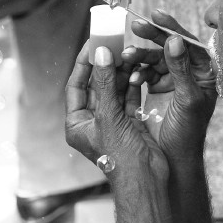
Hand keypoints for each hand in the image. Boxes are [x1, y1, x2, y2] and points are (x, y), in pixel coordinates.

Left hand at [65, 44, 169, 181]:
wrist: (147, 180)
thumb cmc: (121, 156)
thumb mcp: (109, 116)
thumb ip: (104, 84)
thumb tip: (101, 54)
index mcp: (77, 123)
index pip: (75, 86)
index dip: (82, 64)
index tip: (91, 44)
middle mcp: (92, 122)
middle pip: (95, 85)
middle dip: (104, 65)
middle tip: (111, 43)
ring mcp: (111, 122)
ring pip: (113, 89)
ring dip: (119, 72)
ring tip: (126, 52)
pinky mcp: (129, 122)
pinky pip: (128, 97)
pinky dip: (133, 83)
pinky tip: (138, 69)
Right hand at [122, 10, 217, 164]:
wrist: (175, 160)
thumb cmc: (188, 133)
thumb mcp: (187, 99)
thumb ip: (181, 69)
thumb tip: (174, 40)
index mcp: (206, 74)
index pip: (189, 44)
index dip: (173, 28)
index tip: (156, 15)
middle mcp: (191, 73)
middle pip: (170, 47)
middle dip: (152, 37)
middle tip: (136, 26)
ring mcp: (174, 80)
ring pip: (155, 59)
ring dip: (140, 57)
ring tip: (126, 56)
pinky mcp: (159, 88)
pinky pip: (145, 73)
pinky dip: (136, 73)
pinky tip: (130, 78)